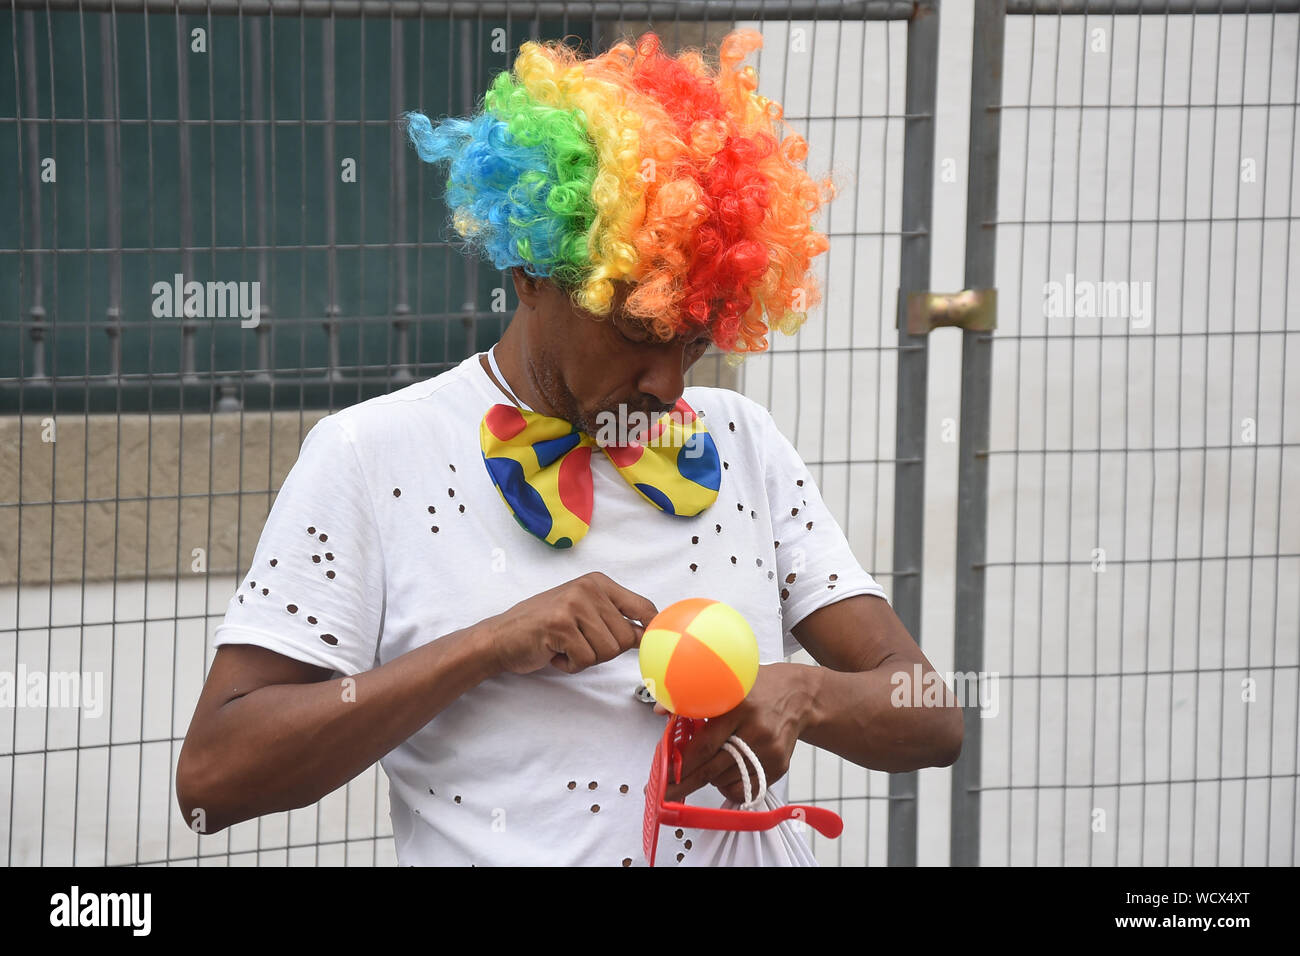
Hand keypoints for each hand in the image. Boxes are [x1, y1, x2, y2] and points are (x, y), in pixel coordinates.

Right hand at [483, 571, 658, 675]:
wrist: (500, 637)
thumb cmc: (544, 628)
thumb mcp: (584, 612)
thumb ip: (615, 618)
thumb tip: (652, 634)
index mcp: (598, 582)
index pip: (644, 607)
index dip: (649, 632)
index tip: (648, 644)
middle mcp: (588, 588)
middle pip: (627, 638)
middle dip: (606, 651)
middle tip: (579, 644)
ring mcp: (574, 605)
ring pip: (609, 651)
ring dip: (587, 658)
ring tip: (565, 646)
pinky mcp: (560, 625)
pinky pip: (586, 660)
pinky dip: (571, 665)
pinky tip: (554, 652)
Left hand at [661, 662, 819, 803]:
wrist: (800, 696)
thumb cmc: (759, 689)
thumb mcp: (728, 684)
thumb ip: (694, 699)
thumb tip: (661, 709)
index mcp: (739, 707)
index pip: (706, 744)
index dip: (683, 763)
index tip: (666, 774)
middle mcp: (756, 731)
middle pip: (714, 768)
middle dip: (686, 783)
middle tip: (666, 793)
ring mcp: (769, 751)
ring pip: (727, 780)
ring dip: (709, 780)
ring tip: (704, 768)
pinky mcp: (779, 765)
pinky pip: (747, 788)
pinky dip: (729, 786)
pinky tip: (725, 773)